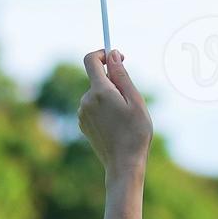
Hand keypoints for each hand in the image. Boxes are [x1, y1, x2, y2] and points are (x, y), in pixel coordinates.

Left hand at [79, 49, 152, 179]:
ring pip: (97, 94)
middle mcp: (86, 100)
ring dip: (110, 97)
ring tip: (124, 117)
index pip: (91, 60)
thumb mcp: (135, 100)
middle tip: (130, 100)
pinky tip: (116, 126)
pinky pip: (93, 107)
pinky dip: (104, 109)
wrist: (124, 164)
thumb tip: (112, 55)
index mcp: (100, 92)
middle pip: (97, 78)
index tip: (117, 57)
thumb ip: (121, 76)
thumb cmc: (135, 132)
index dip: (103, 54)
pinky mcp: (83, 124)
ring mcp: (82, 113)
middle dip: (113, 82)